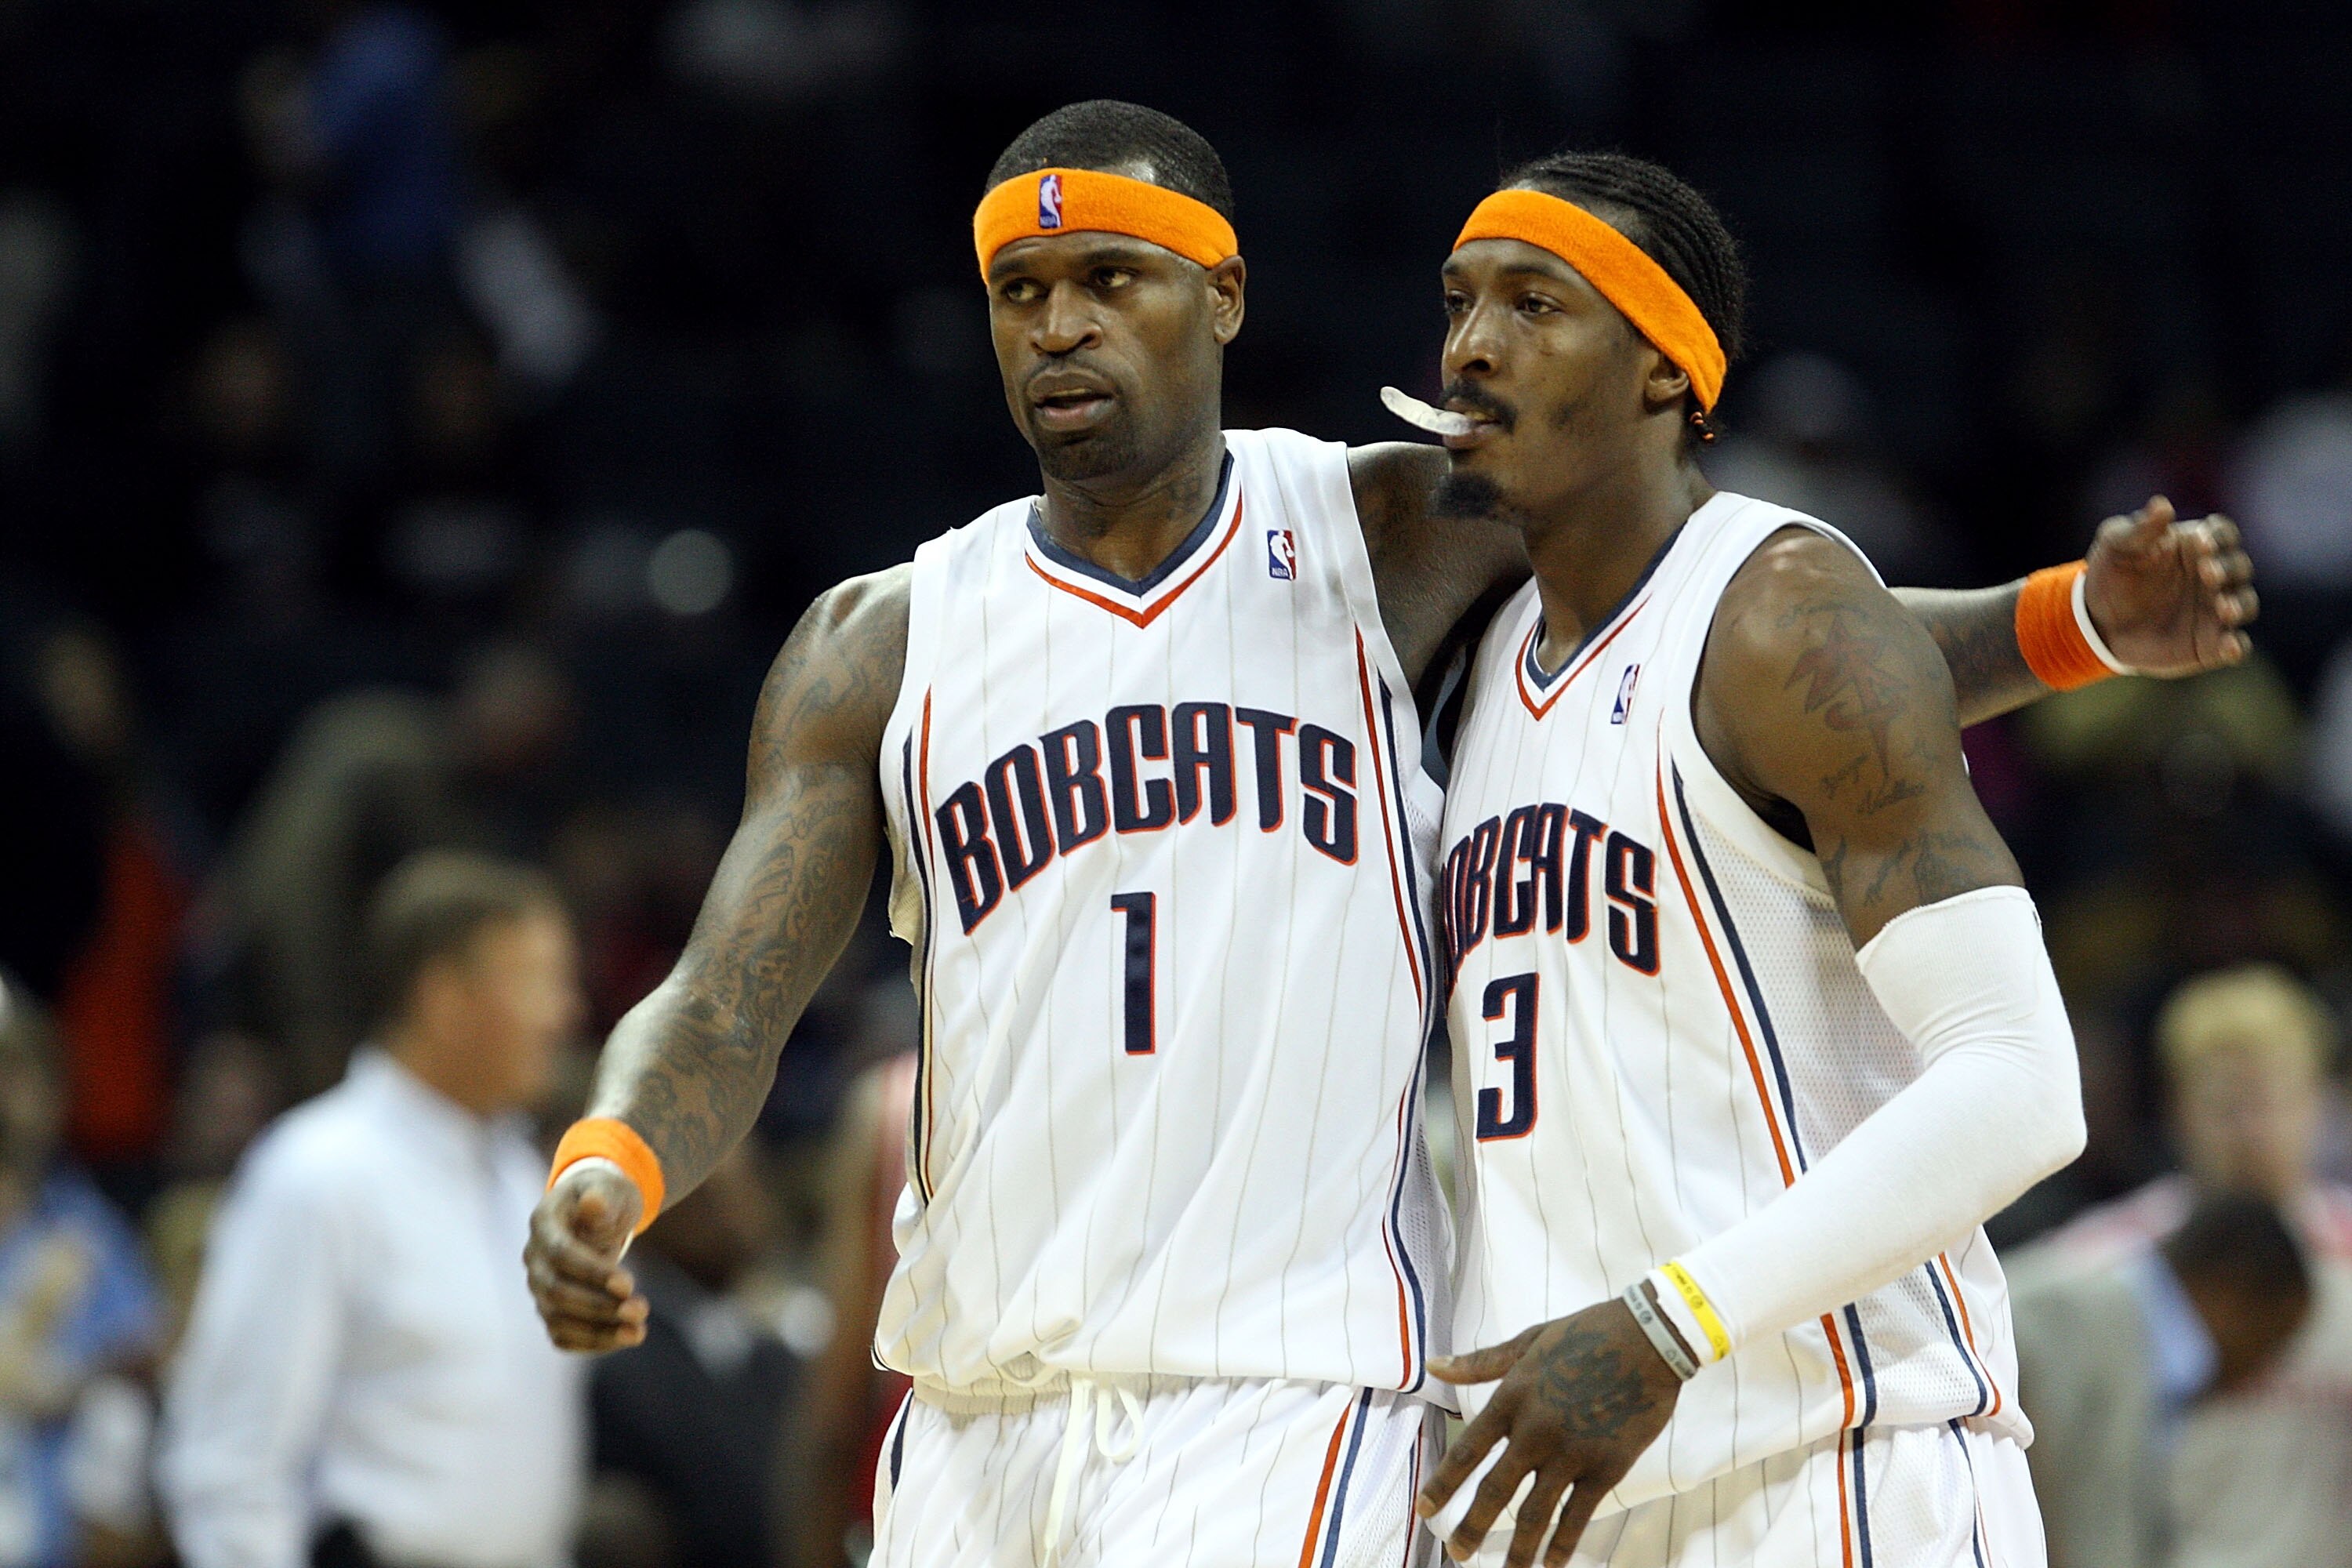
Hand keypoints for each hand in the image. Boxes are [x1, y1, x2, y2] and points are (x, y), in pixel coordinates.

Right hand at [523, 1164, 649, 1352]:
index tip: (629, 1283)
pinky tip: (624, 1338)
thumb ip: (602, 1195)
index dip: (592, 1272)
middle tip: (641, 1309)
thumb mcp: (610, 1187)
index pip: (561, 1253)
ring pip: (557, 1320)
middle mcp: (534, 1259)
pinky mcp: (552, 1308)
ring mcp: (540, 1286)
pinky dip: (591, 1343)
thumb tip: (593, 1203)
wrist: (597, 1212)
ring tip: (638, 1332)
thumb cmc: (606, 1197)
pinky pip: (562, 1335)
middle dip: (599, 1306)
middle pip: (555, 1292)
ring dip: (598, 1331)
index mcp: (544, 1223)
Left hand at [1418, 1298, 1681, 1566]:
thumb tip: (1435, 1365)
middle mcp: (1536, 1430)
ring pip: (1535, 1513)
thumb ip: (1481, 1362)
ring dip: (1518, 1550)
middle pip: (1495, 1490)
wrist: (1650, 1337)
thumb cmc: (1586, 1333)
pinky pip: (1578, 1515)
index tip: (1425, 1510)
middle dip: (1471, 1526)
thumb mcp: (1528, 1341)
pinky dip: (1563, 1544)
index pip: (1467, 1450)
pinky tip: (1551, 1564)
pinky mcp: (1606, 1467)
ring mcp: (1572, 1452)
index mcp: (1513, 1397)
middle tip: (1457, 1554)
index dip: (1443, 1484)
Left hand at [2082, 496, 2256, 676]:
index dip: (2219, 537)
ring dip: (2239, 605)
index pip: (2223, 534)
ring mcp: (2215, 609)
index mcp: (2197, 545)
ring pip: (2245, 604)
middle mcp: (2214, 575)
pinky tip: (2228, 646)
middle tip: (2206, 573)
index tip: (2201, 542)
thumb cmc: (2112, 572)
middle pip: (2239, 567)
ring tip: (2223, 608)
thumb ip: (2141, 528)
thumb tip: (2162, 505)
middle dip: (2228, 569)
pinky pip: (2235, 645)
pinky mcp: (2209, 643)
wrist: (2096, 619)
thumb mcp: (2118, 544)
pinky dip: (2236, 646)